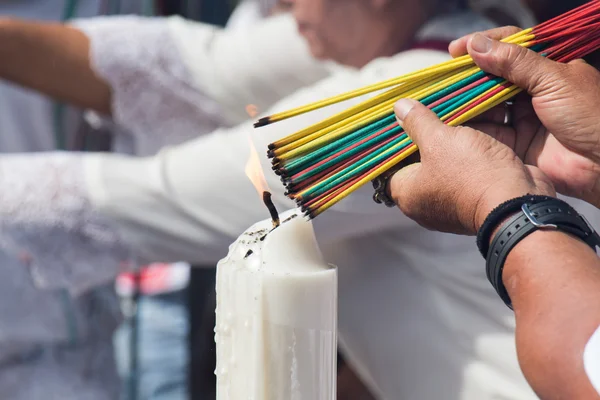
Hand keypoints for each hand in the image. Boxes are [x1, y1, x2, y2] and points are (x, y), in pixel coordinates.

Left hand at [389, 99, 554, 235]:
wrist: (518, 203)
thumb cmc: (470, 174)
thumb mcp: (439, 140)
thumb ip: (418, 123)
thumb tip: (399, 108)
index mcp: (406, 192)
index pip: (387, 165)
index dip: (393, 141)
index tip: (401, 118)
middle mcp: (424, 201)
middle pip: (418, 160)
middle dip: (426, 134)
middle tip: (431, 108)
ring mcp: (450, 202)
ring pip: (446, 162)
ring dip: (453, 139)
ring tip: (456, 110)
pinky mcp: (475, 197)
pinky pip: (467, 169)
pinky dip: (472, 149)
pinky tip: (478, 126)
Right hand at [450, 27, 599, 207]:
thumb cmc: (589, 115)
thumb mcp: (554, 80)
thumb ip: (515, 62)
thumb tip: (477, 45)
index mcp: (548, 68)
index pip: (510, 47)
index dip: (483, 45)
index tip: (456, 49)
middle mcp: (532, 91)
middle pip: (493, 77)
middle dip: (469, 75)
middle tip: (444, 76)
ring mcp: (522, 118)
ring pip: (486, 104)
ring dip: (466, 100)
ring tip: (443, 98)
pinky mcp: (514, 143)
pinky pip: (487, 131)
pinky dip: (470, 126)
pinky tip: (452, 121)